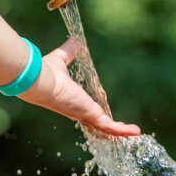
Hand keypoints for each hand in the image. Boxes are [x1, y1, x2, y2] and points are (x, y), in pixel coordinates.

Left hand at [18, 38, 140, 136]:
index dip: (95, 114)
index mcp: (72, 101)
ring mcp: (85, 115)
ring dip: (119, 132)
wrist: (40, 81)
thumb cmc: (46, 73)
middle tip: (120, 130)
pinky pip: (109, 126)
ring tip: (133, 134)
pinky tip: (135, 132)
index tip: (103, 114)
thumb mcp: (61, 60)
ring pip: (105, 129)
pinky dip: (122, 130)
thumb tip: (73, 41)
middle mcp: (78, 112)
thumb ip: (68, 53)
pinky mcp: (91, 115)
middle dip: (109, 129)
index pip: (86, 111)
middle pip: (96, 125)